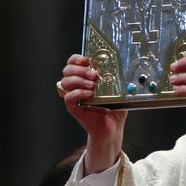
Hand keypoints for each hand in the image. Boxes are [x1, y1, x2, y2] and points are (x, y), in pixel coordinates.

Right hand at [60, 54, 127, 174]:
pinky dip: (78, 93)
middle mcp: (77, 85)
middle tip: (94, 74)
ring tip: (93, 85)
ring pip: (65, 82)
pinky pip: (68, 98)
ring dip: (79, 80)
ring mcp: (74, 97)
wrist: (113, 127)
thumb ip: (115, 77)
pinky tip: (89, 94)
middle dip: (79, 69)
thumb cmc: (114, 107)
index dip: (77, 58)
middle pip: (67, 70)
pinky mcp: (74, 108)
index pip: (73, 62)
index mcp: (85, 77)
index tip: (87, 60)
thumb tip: (120, 65)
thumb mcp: (117, 89)